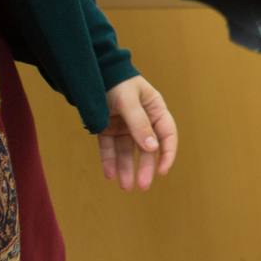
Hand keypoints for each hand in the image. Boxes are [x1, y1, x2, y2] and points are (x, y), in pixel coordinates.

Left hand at [98, 76, 177, 190]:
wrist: (93, 73)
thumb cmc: (117, 82)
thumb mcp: (130, 101)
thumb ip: (139, 124)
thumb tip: (152, 148)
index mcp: (155, 110)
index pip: (167, 135)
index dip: (167, 153)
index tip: (163, 171)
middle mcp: (142, 120)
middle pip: (147, 148)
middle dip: (145, 168)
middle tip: (143, 186)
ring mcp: (124, 126)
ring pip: (127, 151)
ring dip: (127, 168)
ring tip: (125, 187)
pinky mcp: (107, 129)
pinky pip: (109, 148)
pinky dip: (109, 161)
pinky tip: (109, 174)